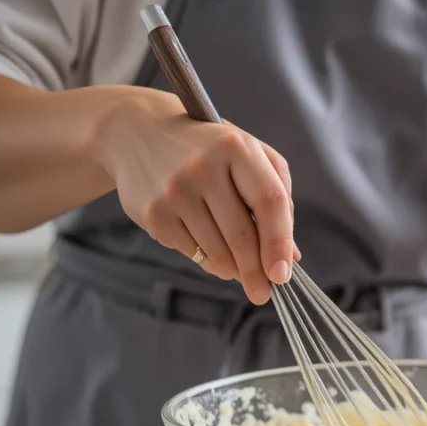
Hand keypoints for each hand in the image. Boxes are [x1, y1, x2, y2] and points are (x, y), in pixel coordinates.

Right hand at [96, 88, 298, 303]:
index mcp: (235, 148)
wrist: (136, 132)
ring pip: (217, 251)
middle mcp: (203, 168)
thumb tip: (290, 253)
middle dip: (257, 272)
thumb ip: (277, 195)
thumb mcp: (247, 154)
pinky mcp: (155, 214)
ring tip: (241, 273)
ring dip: (235, 270)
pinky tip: (215, 255)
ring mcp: (175, 192)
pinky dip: (210, 262)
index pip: (269, 202)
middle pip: (242, 235)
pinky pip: (193, 252)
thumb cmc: (206, 147)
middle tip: (263, 293)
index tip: (283, 274)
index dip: (280, 242)